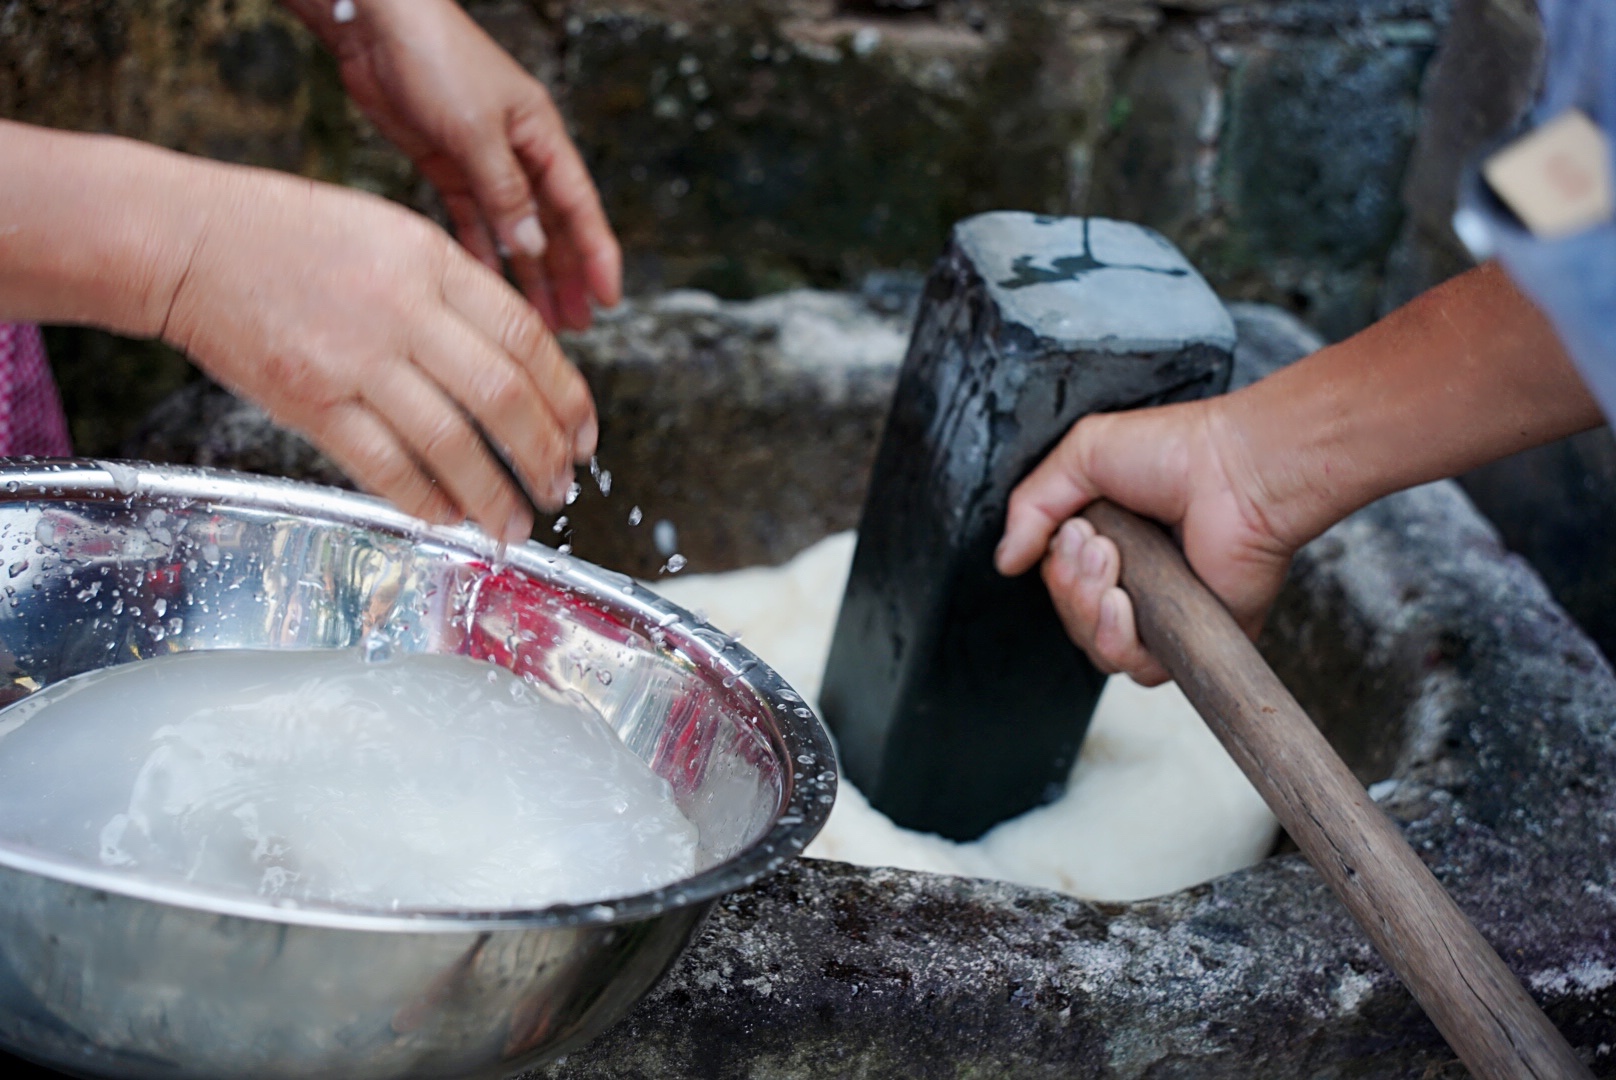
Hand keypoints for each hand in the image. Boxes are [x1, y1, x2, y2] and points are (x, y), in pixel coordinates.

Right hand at [161, 163, 596, 540]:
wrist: (188, 242)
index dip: (568, 396)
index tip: (586, 434)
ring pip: (451, 443)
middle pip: (502, 397)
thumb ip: (456, 292)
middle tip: (562, 487)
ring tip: (516, 523)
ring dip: (494, 494)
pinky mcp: (310, 401)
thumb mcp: (393, 235)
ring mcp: (354, 359)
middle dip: (544, 453)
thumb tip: (518, 360)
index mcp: (431, 263)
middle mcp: (401, 311)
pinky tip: (449, 518)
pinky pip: (384, 465)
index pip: (526, 339)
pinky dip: (425, 501)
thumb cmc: (288, 235)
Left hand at [286, 0, 620, 330]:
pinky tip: (487, 285)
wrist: (374, 24)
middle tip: (574, 326)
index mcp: (541, 135)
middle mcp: (519, 152)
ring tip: (536, 318)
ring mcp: (483, 161)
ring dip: (526, 274)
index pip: (580, 206)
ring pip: (514, 231)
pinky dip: (480, 253)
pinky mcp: (447, 165)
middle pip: (552, 226)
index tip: (609, 296)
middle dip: (565, 277)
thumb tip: (533, 244)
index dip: (596, 254)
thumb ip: (505, 190)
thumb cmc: (435, 54)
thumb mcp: (476, 129)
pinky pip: (472, 221)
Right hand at [995, 398, 1300, 685]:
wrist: (1237, 472)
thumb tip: (1005, 561)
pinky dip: (1117, 641)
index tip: (1076, 531)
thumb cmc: (1177, 451)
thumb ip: (1031, 506)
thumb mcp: (1081, 454)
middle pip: (1072, 618)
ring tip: (1113, 566)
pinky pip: (1136, 669)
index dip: (1056, 567)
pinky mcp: (1190, 638)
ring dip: (1087, 610)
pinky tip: (1122, 603)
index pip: (1060, 582)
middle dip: (1069, 585)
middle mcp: (1136, 581)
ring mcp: (1163, 614)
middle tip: (1100, 544)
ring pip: (1097, 648)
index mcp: (1112, 541)